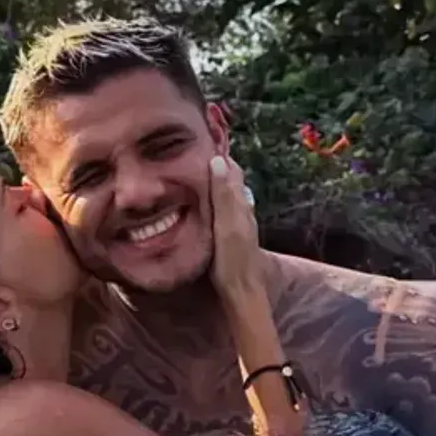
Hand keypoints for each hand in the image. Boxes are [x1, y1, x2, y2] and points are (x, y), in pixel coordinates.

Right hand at [207, 155, 262, 296]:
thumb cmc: (232, 261)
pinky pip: (224, 210)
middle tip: (192, 157)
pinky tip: (204, 206)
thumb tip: (218, 160)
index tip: (201, 142)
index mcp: (240, 204)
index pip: (232, 170)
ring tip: (194, 176)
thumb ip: (222, 195)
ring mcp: (239, 224)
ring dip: (215, 184)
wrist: (242, 293)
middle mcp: (243, 210)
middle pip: (231, 181)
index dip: (220, 155)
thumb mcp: (226, 225)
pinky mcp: (233, 236)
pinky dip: (214, 201)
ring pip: (228, 196)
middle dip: (216, 167)